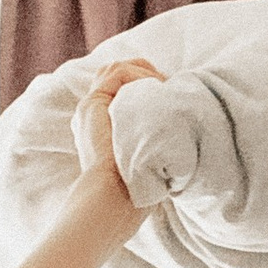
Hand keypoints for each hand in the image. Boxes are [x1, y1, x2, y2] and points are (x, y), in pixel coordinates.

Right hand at [69, 55, 162, 186]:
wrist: (115, 199)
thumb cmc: (137, 188)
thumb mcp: (149, 156)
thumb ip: (153, 138)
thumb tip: (177, 123)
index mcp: (102, 126)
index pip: (120, 89)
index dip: (146, 84)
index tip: (170, 94)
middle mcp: (92, 114)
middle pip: (116, 73)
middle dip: (145, 72)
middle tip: (169, 84)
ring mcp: (89, 108)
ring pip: (116, 69)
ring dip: (144, 72)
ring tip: (164, 85)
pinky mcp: (92, 104)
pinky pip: (117, 74)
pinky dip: (139, 76)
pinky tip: (156, 89)